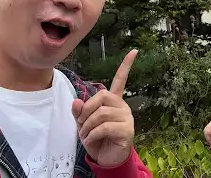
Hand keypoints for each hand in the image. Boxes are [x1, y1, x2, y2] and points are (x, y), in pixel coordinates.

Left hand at [72, 49, 137, 166]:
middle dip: (86, 110)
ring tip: (85, 135)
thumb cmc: (97, 139)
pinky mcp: (127, 130)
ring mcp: (126, 118)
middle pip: (102, 96)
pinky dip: (92, 135)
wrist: (106, 159)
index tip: (134, 51)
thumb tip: (76, 101)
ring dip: (87, 126)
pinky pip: (104, 127)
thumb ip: (80, 112)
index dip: (126, 65)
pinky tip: (90, 140)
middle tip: (81, 124)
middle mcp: (122, 106)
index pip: (121, 80)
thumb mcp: (84, 124)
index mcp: (114, 102)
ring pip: (101, 113)